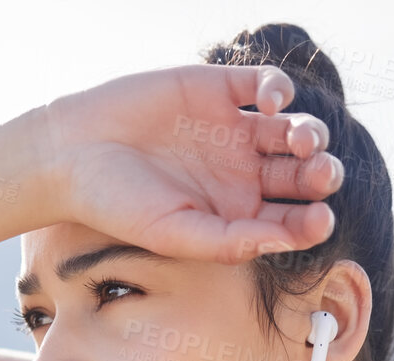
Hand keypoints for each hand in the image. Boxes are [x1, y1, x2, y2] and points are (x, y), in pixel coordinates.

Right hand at [36, 64, 342, 263]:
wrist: (72, 154)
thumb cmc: (119, 206)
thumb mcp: (175, 235)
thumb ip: (231, 242)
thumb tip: (287, 243)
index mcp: (239, 214)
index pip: (292, 219)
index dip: (313, 221)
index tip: (321, 220)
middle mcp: (244, 173)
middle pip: (303, 173)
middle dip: (321, 173)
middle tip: (321, 173)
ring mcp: (235, 130)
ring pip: (294, 129)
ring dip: (310, 134)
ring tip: (300, 140)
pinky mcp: (220, 89)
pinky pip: (265, 85)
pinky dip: (279, 90)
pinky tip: (271, 104)